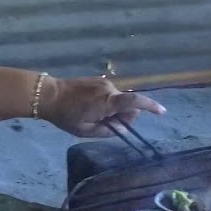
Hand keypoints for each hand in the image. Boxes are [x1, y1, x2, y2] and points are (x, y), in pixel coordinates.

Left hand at [41, 77, 166, 137]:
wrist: (49, 95)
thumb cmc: (66, 115)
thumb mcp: (86, 131)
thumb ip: (107, 131)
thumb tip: (121, 129)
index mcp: (107, 102)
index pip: (135, 103)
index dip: (150, 106)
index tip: (162, 112)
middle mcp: (109, 89)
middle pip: (128, 104)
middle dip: (123, 116)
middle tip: (104, 124)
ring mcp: (104, 83)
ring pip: (119, 99)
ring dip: (113, 109)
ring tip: (93, 115)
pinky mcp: (98, 80)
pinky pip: (110, 93)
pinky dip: (107, 102)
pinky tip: (90, 107)